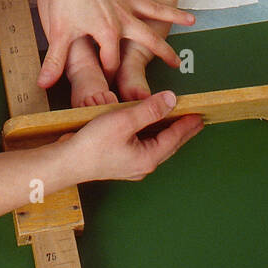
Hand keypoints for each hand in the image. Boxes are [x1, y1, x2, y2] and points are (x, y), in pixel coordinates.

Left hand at [37, 0, 197, 88]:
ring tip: (192, 19)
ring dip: (173, 14)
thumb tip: (43, 84)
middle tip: (177, 64)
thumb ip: (54, 62)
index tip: (107, 81)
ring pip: (154, 9)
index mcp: (108, 32)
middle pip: (147, 38)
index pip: (112, 60)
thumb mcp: (58, 34)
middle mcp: (122, 17)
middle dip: (162, 52)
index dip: (109, 72)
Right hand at [62, 91, 203, 182]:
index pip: (174, 138)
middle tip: (196, 120)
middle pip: (168, 145)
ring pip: (156, 146)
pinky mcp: (121, 161)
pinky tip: (149, 128)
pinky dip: (152, 135)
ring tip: (176, 121)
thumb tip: (171, 101)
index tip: (200, 116)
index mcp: (148, 157)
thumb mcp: (124, 121)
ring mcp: (131, 165)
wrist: (67, 162)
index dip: (187, 125)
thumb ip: (149, 110)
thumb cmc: (92, 144)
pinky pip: (144, 146)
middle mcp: (143, 165)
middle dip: (182, 131)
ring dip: (167, 133)